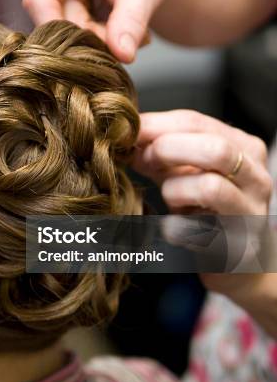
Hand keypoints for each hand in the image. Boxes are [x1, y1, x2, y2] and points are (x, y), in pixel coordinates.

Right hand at [23, 0, 183, 62]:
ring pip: (61, 30)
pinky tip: (119, 29)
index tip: (81, 55)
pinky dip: (97, 38)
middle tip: (126, 41)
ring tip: (129, 30)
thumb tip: (121, 55)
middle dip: (89, 38)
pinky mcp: (57, 2)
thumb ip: (131, 22)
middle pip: (53, 19)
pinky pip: (70, 33)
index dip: (54, 29)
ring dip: (96, 40)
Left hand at [132, 109, 275, 335]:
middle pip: (214, 149)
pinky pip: (196, 231)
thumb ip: (160, 151)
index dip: (155, 125)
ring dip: (174, 190)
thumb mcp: (184, 171)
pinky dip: (175, 227)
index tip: (127, 131)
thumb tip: (126, 134)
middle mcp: (256, 178)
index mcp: (244, 148)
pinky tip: (174, 228)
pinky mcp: (239, 248)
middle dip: (168, 150)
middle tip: (143, 160)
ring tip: (170, 199)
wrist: (234, 259)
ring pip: (209, 187)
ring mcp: (251, 214)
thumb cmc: (206, 209)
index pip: (196, 122)